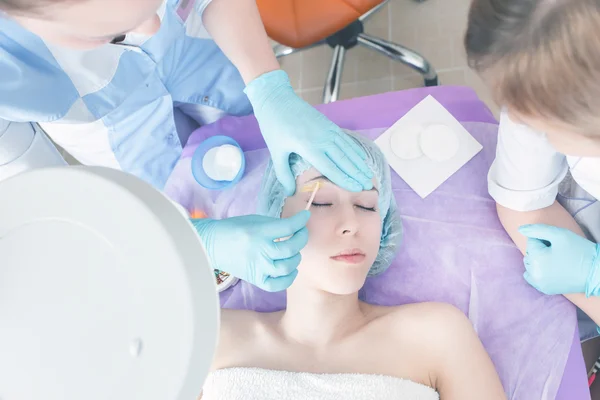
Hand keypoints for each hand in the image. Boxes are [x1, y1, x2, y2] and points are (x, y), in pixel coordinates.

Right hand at [192, 211, 309, 291]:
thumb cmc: (234, 229)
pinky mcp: (256, 279)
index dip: (301, 221)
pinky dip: (289, 278)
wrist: (213, 244)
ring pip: (287, 267)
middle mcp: (260, 251)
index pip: (288, 227)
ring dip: (296, 257)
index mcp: (258, 232)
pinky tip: (291, 270)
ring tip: (294, 251)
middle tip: (301, 232)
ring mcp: (258, 268)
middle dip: (302, 237)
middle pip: (291, 248)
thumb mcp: (254, 220)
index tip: (305, 216)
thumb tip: (296, 226)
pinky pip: (278, 285)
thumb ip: (275, 224)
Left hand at [244, 69, 373, 195]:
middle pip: (344, 160)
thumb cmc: (274, 127)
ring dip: (360, 163)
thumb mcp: (276, 152)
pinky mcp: (329, 124)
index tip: (356, 189)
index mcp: (309, 147)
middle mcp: (323, 139)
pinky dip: (355, 150)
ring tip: (369, 175)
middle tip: (368, 186)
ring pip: (348, 150)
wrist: (277, 100)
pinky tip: (361, 157)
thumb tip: (290, 193)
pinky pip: (345, 140)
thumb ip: (283, 174)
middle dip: (357, 174)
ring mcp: (328, 130)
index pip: (331, 168)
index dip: (345, 180)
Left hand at [519, 224, 599, 295]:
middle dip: (540, 250)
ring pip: (530, 264)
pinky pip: (532, 277)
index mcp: (536, 258)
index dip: (545, 240)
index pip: (531, 241)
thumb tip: (520, 229)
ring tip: (556, 259)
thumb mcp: (559, 234)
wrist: (596, 273)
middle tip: (558, 252)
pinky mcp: (545, 289)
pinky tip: (549, 268)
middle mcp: (534, 273)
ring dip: (538, 259)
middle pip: (529, 253)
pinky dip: (537, 271)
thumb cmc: (579, 251)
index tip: (557, 244)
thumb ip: (537, 230)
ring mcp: (539, 283)